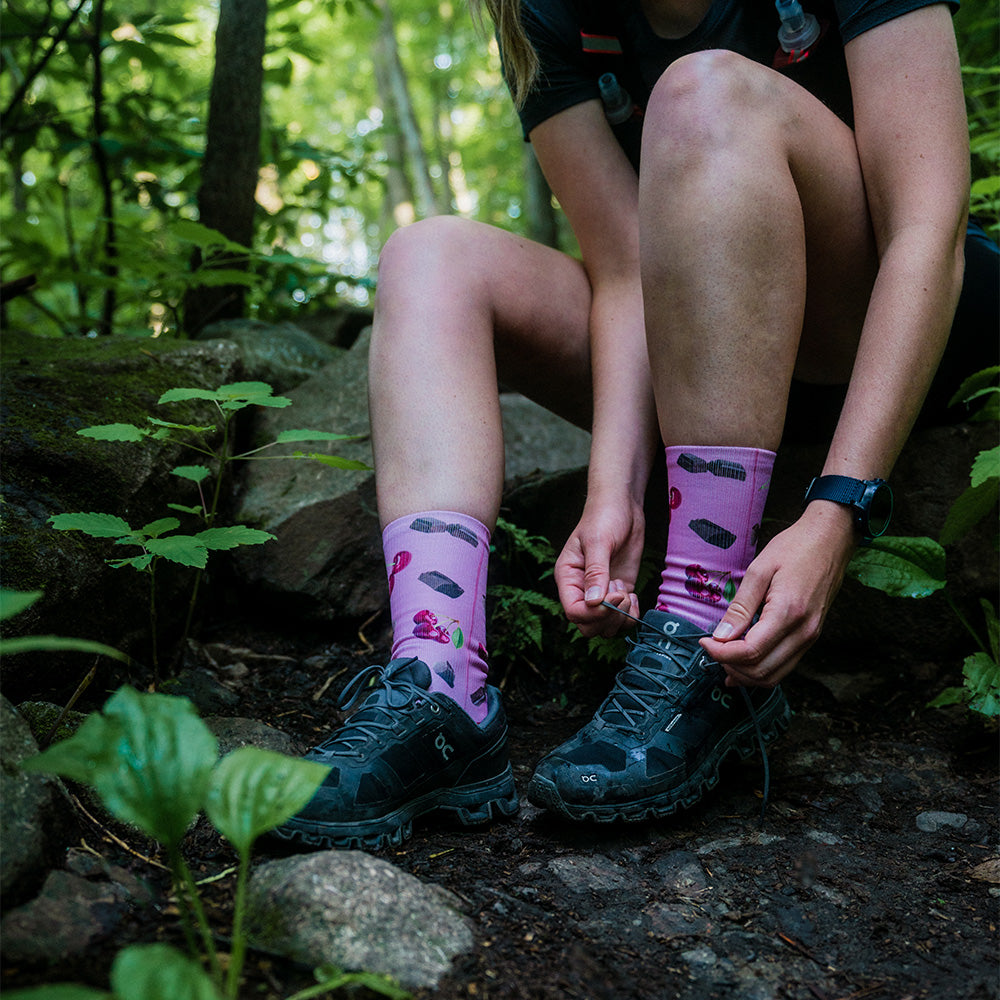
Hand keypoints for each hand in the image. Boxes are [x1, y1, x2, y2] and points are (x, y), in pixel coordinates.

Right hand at [555, 494, 645, 637]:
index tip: (615, 594)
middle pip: (588, 626)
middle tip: (623, 594)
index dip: (595, 613)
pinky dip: (630, 615)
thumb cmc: (604, 517)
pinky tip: (634, 596)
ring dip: (620, 617)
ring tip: (626, 591)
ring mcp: (601, 593)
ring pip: (605, 627)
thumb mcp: (598, 542)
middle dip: (608, 618)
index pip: (574, 612)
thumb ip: (596, 572)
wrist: (621, 506)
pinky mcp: (618, 592)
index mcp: (568, 578)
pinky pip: (621, 617)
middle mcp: (581, 590)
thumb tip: (594, 603)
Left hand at [700, 503, 857, 686]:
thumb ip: (740, 606)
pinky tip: (743, 661)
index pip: (750, 652)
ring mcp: (810, 637)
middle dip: (731, 666)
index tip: (704, 642)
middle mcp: (803, 632)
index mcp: (788, 612)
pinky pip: (784, 666)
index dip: (721, 653)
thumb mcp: (759, 570)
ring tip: (724, 657)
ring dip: (745, 674)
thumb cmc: (794, 548)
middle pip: (761, 671)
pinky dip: (761, 669)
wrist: (830, 540)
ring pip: (774, 676)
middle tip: (712, 649)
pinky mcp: (811, 636)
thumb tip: (721, 636)